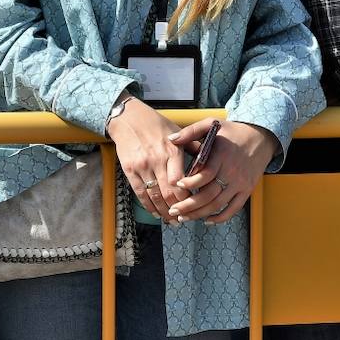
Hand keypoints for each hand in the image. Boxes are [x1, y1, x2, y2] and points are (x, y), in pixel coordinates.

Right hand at [107, 97, 190, 220]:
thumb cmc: (158, 126)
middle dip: (177, 208)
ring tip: (172, 220)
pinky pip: (139, 193)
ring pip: (154, 195)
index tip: (194, 203)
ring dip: (163, 211)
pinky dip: (148, 205)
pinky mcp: (129, 170)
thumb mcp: (178, 133)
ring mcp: (142, 166)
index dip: (187, 196)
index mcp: (172, 151)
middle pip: (168, 192)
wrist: (129, 120)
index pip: (180, 181)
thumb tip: (210, 160)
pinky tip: (156, 213)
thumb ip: (193, 147)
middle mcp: (157, 160)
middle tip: (184, 219)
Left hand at [167, 119, 279, 223]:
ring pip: (218, 204)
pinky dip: (220, 218)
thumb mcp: (212, 124)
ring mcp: (241, 183)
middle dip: (189, 206)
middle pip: (209, 195)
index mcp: (222, 156)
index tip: (177, 186)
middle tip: (173, 210)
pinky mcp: (247, 189)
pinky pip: (234, 209)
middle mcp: (232, 172)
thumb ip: (191, 131)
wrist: (261, 137)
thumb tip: (170, 140)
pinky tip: (207, 220)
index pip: (205, 175)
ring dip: (199, 214)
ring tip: (184, 217)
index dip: (190, 183)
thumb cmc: (233, 131)